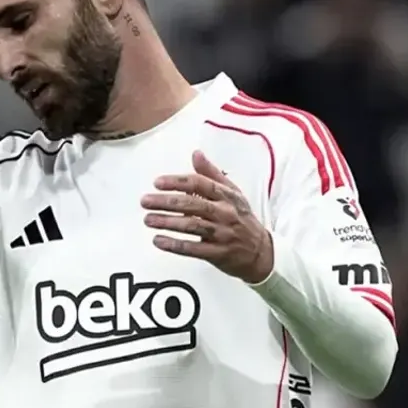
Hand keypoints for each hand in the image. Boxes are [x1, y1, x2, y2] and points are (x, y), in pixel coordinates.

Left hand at [141, 151, 274, 283]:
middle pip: (193, 204)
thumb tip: (196, 154)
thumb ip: (212, 174)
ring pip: (192, 226)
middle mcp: (225, 213)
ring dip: (167, 222)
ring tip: (148, 219)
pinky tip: (158, 240)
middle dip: (167, 201)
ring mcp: (222, 234)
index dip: (178, 182)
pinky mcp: (218, 253)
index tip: (157, 182)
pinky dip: (174, 245)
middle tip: (145, 201)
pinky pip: (193, 249)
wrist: (261, 252)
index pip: (200, 184)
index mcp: (227, 196)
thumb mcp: (232, 193)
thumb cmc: (241, 218)